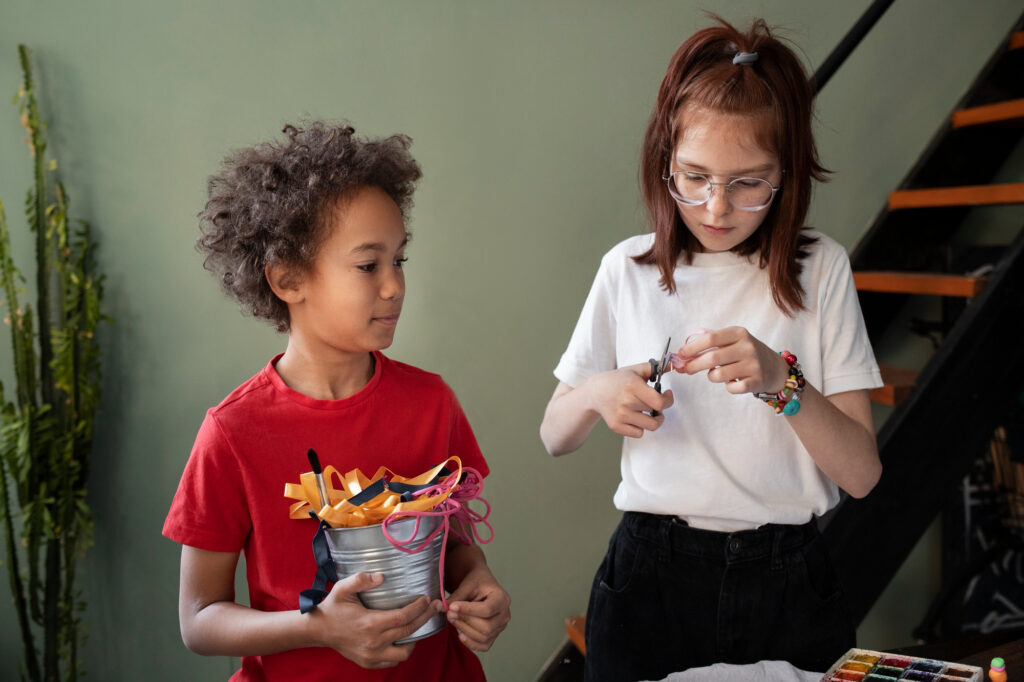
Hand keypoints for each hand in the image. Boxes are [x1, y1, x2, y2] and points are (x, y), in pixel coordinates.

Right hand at [312, 572, 440, 668]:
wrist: (319, 630)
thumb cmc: (333, 607)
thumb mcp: (342, 588)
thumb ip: (361, 579)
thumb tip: (381, 577)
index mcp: (369, 624)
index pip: (402, 617)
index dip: (418, 608)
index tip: (427, 599)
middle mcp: (373, 642)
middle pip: (408, 631)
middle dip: (425, 618)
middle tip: (435, 606)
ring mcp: (371, 656)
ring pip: (404, 652)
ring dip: (414, 638)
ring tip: (418, 624)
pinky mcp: (369, 663)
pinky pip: (392, 661)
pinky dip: (401, 651)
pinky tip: (403, 637)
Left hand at [446, 564, 510, 651]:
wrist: (480, 585)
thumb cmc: (476, 582)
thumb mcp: (466, 585)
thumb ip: (456, 597)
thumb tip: (442, 608)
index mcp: (502, 598)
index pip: (487, 610)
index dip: (468, 611)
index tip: (452, 607)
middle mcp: (505, 614)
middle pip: (486, 627)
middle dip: (465, 621)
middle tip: (449, 613)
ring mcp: (501, 626)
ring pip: (484, 637)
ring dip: (464, 630)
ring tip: (453, 619)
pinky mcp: (494, 635)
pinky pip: (484, 646)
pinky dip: (470, 642)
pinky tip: (460, 633)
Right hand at [585, 363, 673, 437]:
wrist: (595, 392)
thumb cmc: (618, 380)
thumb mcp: (635, 369)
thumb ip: (655, 368)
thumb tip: (673, 364)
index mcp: (632, 386)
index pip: (659, 403)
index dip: (668, 401)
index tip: (667, 395)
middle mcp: (626, 402)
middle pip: (657, 415)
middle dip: (660, 409)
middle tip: (655, 403)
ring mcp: (621, 416)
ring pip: (650, 426)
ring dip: (653, 420)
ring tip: (649, 412)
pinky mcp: (616, 426)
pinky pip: (639, 433)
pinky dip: (641, 427)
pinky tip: (636, 417)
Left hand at [673, 327, 788, 394]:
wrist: (775, 368)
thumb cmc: (746, 354)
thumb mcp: (733, 342)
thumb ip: (711, 347)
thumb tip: (682, 357)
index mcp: (738, 333)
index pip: (710, 339)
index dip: (692, 347)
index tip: (681, 354)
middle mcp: (747, 347)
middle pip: (712, 357)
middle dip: (694, 365)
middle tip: (685, 369)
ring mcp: (753, 364)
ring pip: (719, 375)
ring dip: (711, 377)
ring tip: (716, 374)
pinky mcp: (757, 381)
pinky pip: (732, 388)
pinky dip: (727, 387)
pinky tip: (732, 382)